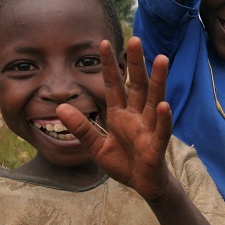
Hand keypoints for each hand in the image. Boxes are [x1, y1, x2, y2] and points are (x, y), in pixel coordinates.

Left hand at [56, 37, 175, 202]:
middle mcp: (136, 116)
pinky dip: (163, 118)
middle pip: (137, 85)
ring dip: (158, 81)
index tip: (102, 43)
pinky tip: (163, 105)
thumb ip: (81, 127)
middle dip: (136, 63)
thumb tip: (60, 107)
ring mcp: (148, 128)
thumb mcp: (95, 146)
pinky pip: (160, 130)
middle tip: (135, 39)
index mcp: (120, 115)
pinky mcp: (156, 145)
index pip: (113, 85)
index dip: (108, 65)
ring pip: (153, 100)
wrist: (142, 185)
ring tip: (161, 59)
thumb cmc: (122, 163)